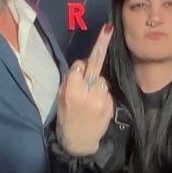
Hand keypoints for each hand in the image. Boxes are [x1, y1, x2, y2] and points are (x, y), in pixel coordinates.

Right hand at [56, 24, 114, 154]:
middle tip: (108, 29)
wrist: (79, 143)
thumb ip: (70, 81)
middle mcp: (88, 93)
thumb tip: (82, 64)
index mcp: (72, 91)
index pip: (80, 66)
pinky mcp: (110, 106)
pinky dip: (102, 96)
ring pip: (102, 80)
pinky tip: (97, 107)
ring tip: (90, 100)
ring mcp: (101, 100)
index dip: (80, 66)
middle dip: (99, 51)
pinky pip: (106, 93)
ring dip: (97, 85)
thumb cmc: (67, 119)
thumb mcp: (61, 99)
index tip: (96, 45)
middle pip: (94, 67)